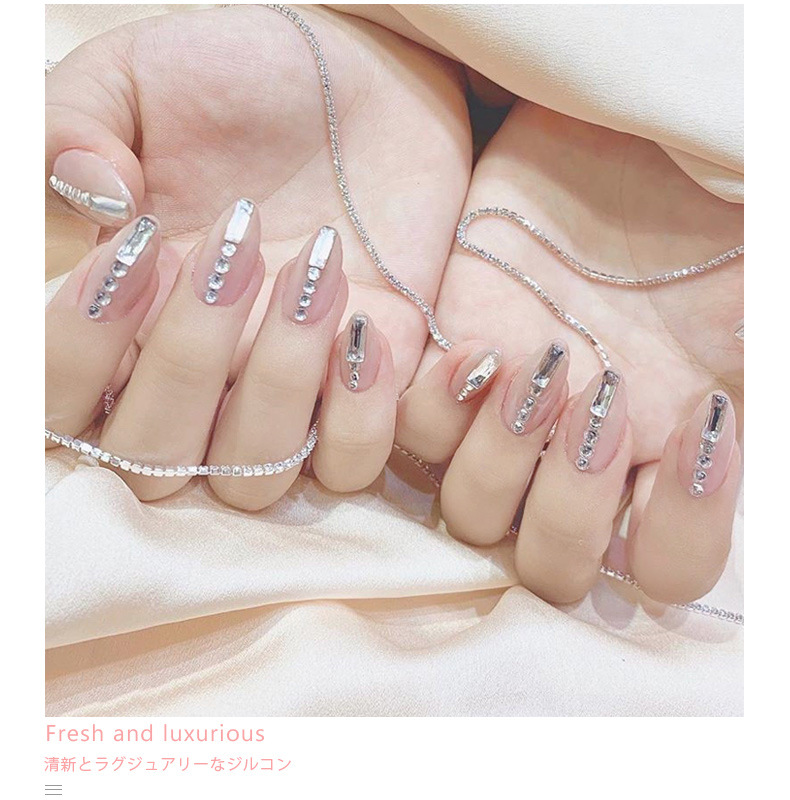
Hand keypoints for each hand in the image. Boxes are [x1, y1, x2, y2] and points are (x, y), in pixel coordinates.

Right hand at [45, 5, 470, 506]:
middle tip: (235, 249)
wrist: (361, 90)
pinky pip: (349, 465)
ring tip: (316, 269)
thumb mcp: (133, 79)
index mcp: (117, 321)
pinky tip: (367, 328)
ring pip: (254, 478)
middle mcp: (193, 382)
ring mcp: (280, 399)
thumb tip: (91, 198)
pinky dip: (359, 419)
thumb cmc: (237, 85)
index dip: (81, 350)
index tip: (140, 248)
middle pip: (154, 461)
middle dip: (186, 363)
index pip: (59, 404)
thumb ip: (72, 126)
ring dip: (279, 383)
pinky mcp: (362, 398)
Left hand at [396, 101, 743, 604]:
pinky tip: (472, 354)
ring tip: (532, 367)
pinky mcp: (444, 365)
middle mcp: (580, 453)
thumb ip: (758, 360)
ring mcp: (504, 415)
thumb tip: (741, 429)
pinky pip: (410, 433)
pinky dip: (434, 411)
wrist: (610, 124)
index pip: (668, 565)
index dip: (683, 530)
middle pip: (552, 562)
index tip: (700, 421)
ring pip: (472, 513)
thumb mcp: (760, 278)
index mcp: (666, 451)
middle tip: (600, 397)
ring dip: (499, 460)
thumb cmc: (701, 197)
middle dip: (572, 507)